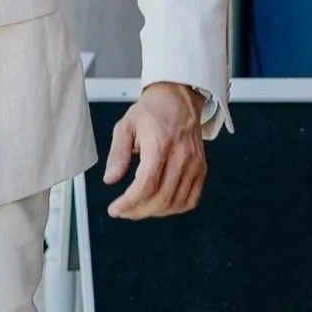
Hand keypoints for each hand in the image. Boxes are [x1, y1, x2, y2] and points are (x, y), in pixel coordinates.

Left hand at [102, 82, 208, 218]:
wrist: (179, 99)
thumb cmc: (151, 111)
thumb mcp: (125, 126)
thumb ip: (117, 154)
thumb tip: (110, 179)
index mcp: (160, 144)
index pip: (147, 183)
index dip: (130, 202)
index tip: (115, 209)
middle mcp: (181, 156)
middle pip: (161, 197)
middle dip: (138, 211)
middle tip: (122, 212)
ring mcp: (194, 164)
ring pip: (176, 202)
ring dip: (154, 212)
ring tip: (136, 209)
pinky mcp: (201, 169)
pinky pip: (191, 199)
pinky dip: (174, 208)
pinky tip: (158, 206)